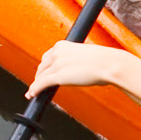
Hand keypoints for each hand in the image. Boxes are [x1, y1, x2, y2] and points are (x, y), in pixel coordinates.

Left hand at [25, 41, 140, 98]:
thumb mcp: (86, 55)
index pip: (48, 56)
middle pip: (42, 66)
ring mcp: (56, 64)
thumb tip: (76, 70)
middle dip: (39, 75)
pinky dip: (35, 90)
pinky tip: (32, 94)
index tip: (44, 72)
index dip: (45, 66)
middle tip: (39, 83)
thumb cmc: (103, 60)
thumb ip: (76, 60)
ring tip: (32, 92)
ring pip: (40, 76)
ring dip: (35, 85)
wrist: (109, 64)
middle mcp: (57, 52)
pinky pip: (41, 84)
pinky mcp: (57, 76)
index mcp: (63, 45)